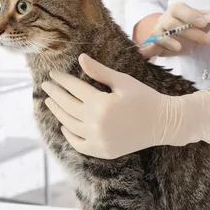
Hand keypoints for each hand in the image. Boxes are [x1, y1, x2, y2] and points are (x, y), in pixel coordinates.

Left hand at [41, 54, 209, 158]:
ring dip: (57, 112)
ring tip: (50, 102)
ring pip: (69, 124)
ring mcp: (98, 140)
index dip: (62, 80)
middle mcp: (96, 124)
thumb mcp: (122, 81)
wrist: (163, 123)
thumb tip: (80, 58)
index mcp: (101, 103)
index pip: (74, 88)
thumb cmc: (144, 97)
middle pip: (67, 106)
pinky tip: (64, 125)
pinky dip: (69, 134)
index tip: (53, 74)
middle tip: (45, 85)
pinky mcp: (102, 151)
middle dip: (54, 94)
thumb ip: (99, 71)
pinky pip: (78, 143)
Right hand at [139, 3, 209, 58]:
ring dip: (169, 41)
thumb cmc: (189, 25)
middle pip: (172, 23)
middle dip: (188, 31)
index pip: (181, 9)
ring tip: (181, 49)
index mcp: (176, 10)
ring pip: (161, 35)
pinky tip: (144, 56)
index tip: (205, 22)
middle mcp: (165, 19)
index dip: (192, 15)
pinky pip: (148, 47)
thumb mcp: (204, 20)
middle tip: (207, 40)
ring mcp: (158, 33)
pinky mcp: (154, 46)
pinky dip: (145, 51)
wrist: (172, 34)